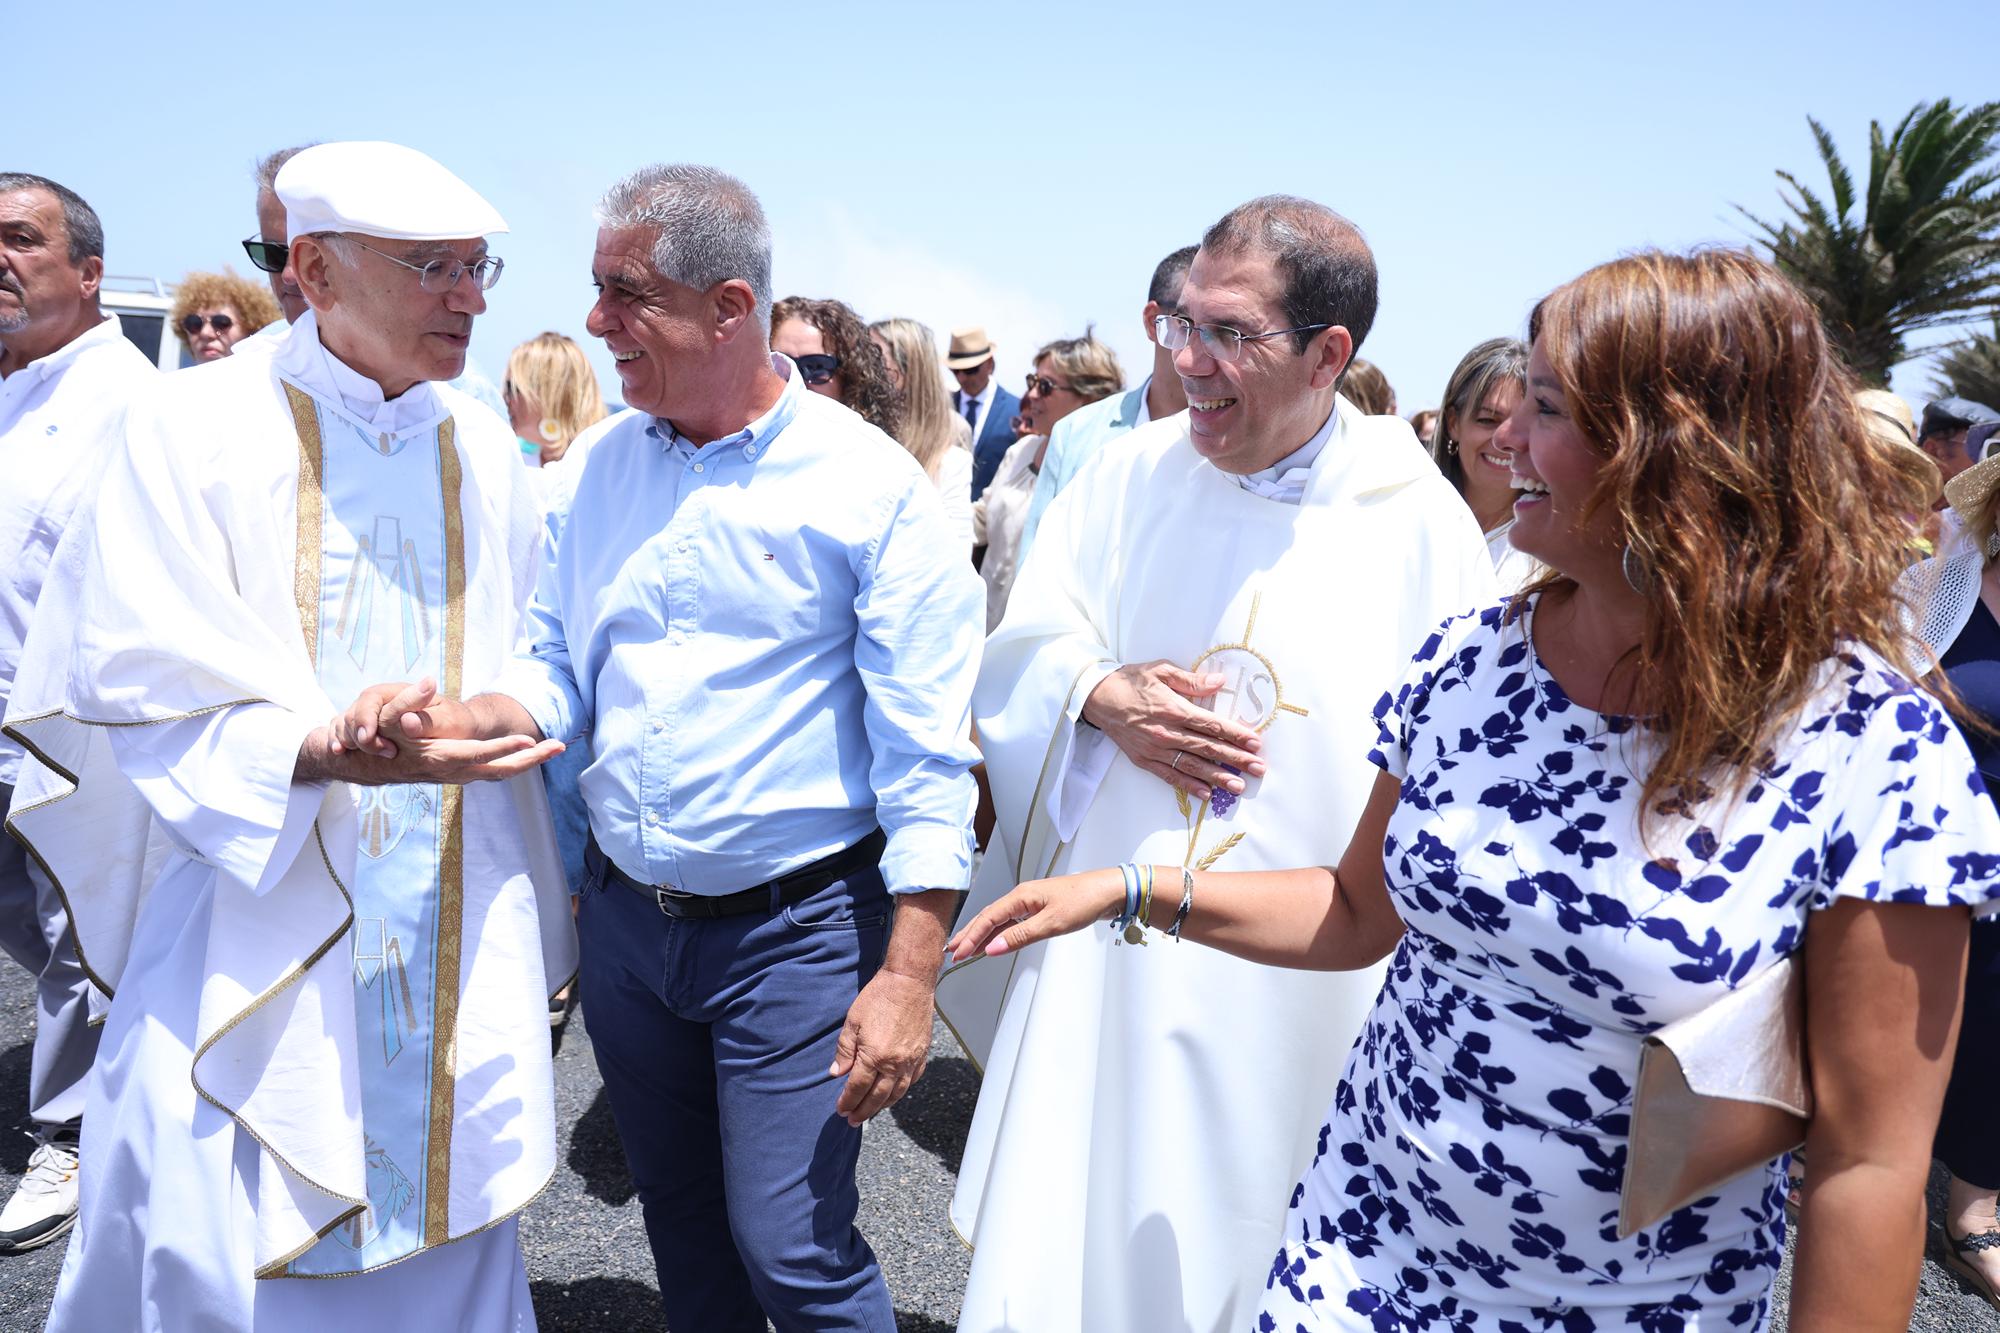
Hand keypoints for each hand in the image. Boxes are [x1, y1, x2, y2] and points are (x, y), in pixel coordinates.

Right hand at [303, 678, 561, 785]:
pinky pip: (493, 771)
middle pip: (499, 771)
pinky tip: (529, 753)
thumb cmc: (378, 736)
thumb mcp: (387, 715)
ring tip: (555, 747)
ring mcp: (457, 776)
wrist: (366, 763)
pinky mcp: (459, 774)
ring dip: (528, 761)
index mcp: (438, 758)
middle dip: (531, 759)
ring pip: (500, 773)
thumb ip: (406, 702)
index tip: (530, 739)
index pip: (477, 755)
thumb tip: (426, 686)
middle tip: (561, 746)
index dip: (503, 748)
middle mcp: (452, 772)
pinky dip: (514, 762)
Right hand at [329, 677, 475, 756]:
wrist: (454, 732)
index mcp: (400, 694)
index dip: (365, 717)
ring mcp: (372, 717)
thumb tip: (408, 722)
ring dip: (346, 739)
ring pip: (345, 724)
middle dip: (356, 732)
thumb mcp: (448, 722)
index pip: (372, 698)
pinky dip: (337, 742)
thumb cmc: (454, 724)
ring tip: (346, 752)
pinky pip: (342, 734)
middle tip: (368, 747)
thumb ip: (428, 721)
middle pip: (354, 712)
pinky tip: (338, 753)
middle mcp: (382, 703)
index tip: (367, 736)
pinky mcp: (366, 731)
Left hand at [829, 969, 936, 1126]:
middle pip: (877, 1097)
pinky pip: (912, 1081)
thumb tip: (837, 1073)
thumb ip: (844, 1050)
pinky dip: (901, 1091)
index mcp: (874, 1055)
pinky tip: (893, 1094)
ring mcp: (911, 1060)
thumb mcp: (852, 1022)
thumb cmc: (879, 997)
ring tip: (870, 1112)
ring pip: (897, 1093)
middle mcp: (895, 1063)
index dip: (847, 1100)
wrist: (909, 982)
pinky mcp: (922, 1055)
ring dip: (882, 1106)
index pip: (858, 1087)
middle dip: (863, 1111)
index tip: (840, 1109)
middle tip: (852, 1120)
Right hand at [946, 868, 1125, 961]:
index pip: (988, 918)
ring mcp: (1030, 903)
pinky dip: (999, 934)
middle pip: (988, 917)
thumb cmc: (1085, 900)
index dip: (971, 937)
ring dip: (982, 935)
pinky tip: (994, 942)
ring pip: (999, 920)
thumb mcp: (1051, 923)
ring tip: (966, 948)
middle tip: (952, 951)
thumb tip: (992, 948)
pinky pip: (1012, 922)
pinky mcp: (1040, 909)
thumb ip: (1020, 936)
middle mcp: (1022, 896)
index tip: (958, 953)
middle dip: (969, 935)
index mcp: (1021, 896)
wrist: (1109, 891)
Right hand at [1081, 661, 1264, 800]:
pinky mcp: (1144, 760)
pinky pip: (1170, 776)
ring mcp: (1155, 749)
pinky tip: (1206, 793)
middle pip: (1208, 748)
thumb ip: (1191, 680)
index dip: (1236, 735)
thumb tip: (1219, 681)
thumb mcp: (1161, 670)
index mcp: (1174, 709)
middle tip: (1258, 769)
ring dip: (1217, 777)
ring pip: (1192, 766)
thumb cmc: (1130, 681)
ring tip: (1238, 787)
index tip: (1255, 743)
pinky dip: (1188, 786)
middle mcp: (1166, 732)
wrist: (1096, 697)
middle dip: (1236, 759)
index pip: (1212, 725)